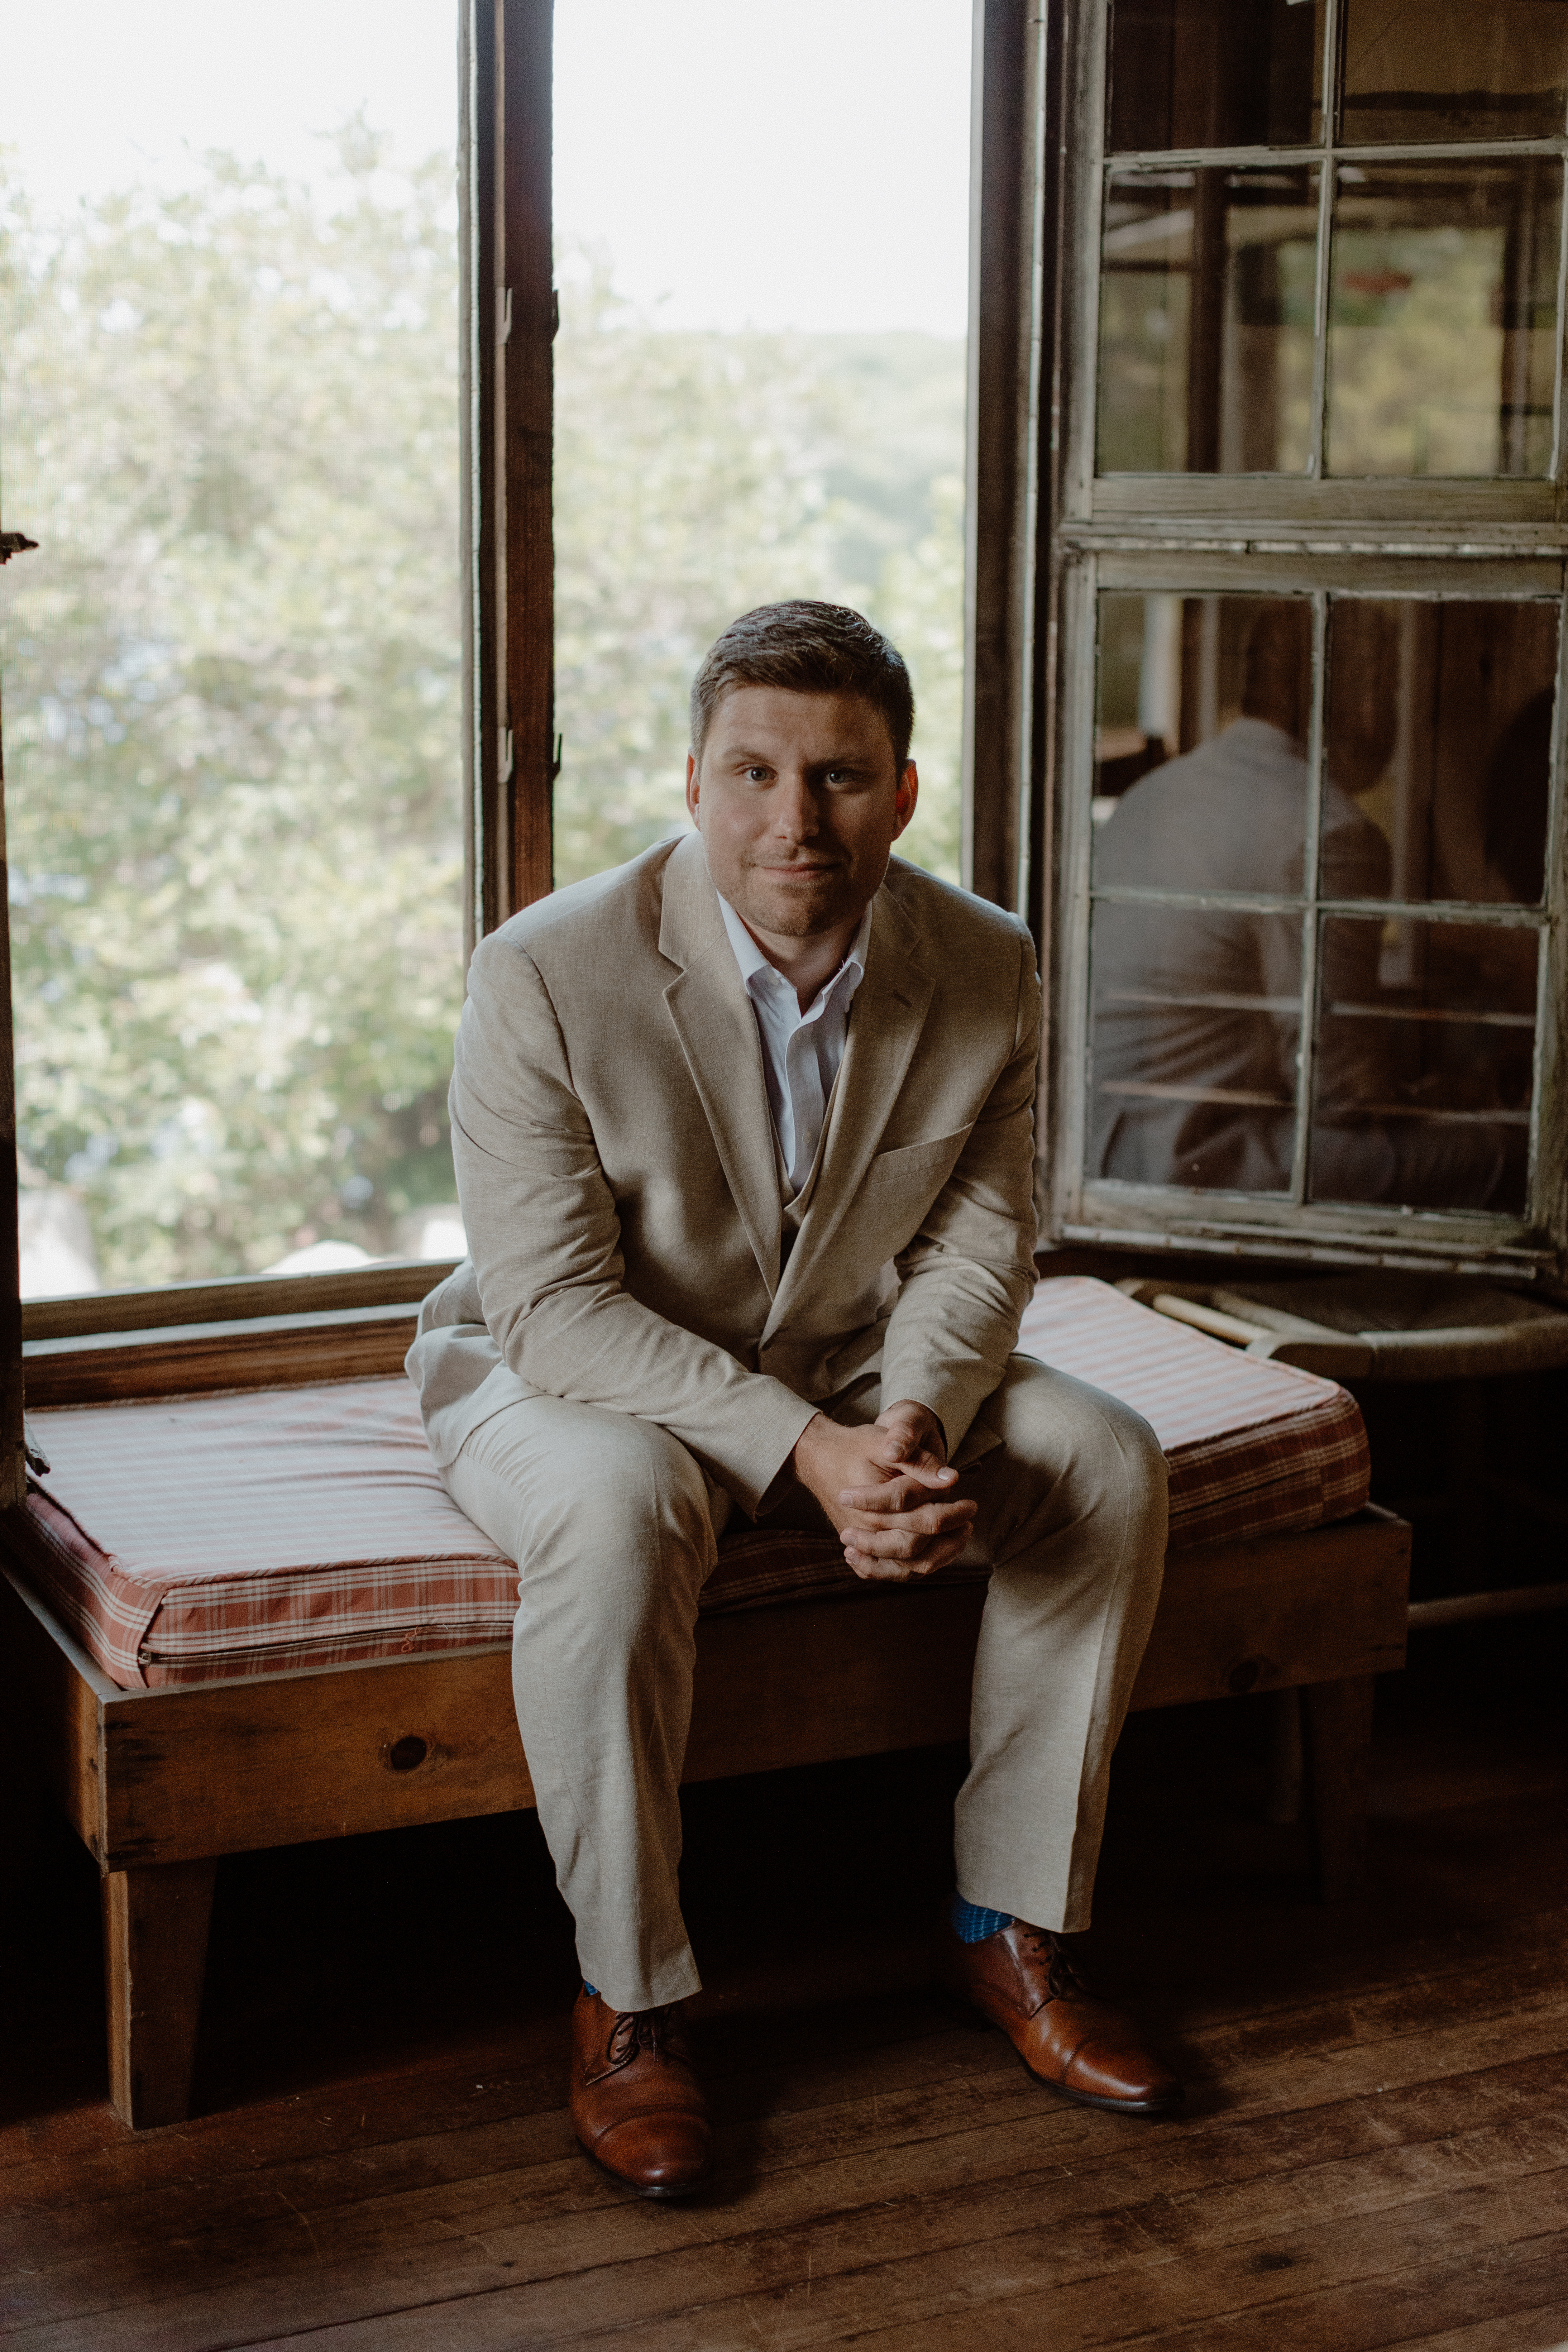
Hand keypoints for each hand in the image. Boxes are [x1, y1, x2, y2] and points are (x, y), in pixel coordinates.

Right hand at [791, 1400, 976, 1583]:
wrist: (817, 1458)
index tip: (972, 1504)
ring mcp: (862, 1543)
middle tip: (969, 1521)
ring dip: (936, 1557)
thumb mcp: (883, 1443)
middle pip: (916, 1546)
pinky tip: (932, 1555)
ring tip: (957, 1539)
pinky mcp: (860, 1548)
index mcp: (874, 1506)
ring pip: (905, 1566)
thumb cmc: (853, 1447)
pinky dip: (913, 1568)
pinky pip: (889, 1571)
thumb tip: (951, 1478)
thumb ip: (917, 1461)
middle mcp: (866, 1530)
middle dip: (948, 1536)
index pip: (922, 1518)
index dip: (953, 1513)